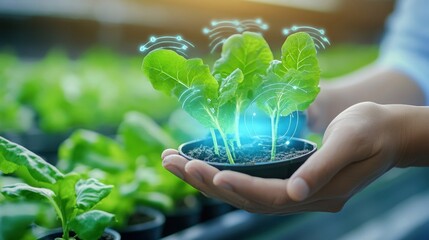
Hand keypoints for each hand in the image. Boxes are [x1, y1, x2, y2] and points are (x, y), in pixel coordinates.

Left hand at [162, 102, 409, 213]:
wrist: (387, 132)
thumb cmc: (372, 131)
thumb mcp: (351, 141)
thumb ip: (323, 168)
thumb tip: (295, 195)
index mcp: (320, 193)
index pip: (272, 196)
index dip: (241, 186)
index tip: (212, 172)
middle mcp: (303, 198)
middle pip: (248, 198)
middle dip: (208, 182)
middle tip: (171, 163)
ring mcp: (296, 192)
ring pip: (244, 194)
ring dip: (207, 180)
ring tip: (173, 163)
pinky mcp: (290, 181)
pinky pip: (251, 184)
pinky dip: (224, 177)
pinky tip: (203, 166)